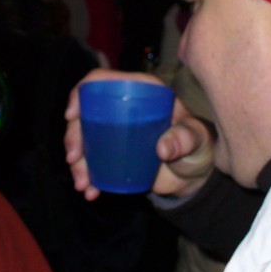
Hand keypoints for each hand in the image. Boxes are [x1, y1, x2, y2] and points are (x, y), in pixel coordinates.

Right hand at [64, 68, 214, 201]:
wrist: (194, 173)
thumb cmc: (198, 145)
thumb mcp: (196, 138)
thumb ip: (185, 138)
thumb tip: (162, 149)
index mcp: (140, 91)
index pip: (101, 81)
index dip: (80, 93)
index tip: (72, 116)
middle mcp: (123, 106)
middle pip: (86, 113)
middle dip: (73, 136)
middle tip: (74, 158)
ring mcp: (115, 131)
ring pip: (84, 139)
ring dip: (77, 162)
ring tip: (83, 183)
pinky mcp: (113, 153)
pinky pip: (93, 161)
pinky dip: (87, 176)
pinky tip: (90, 190)